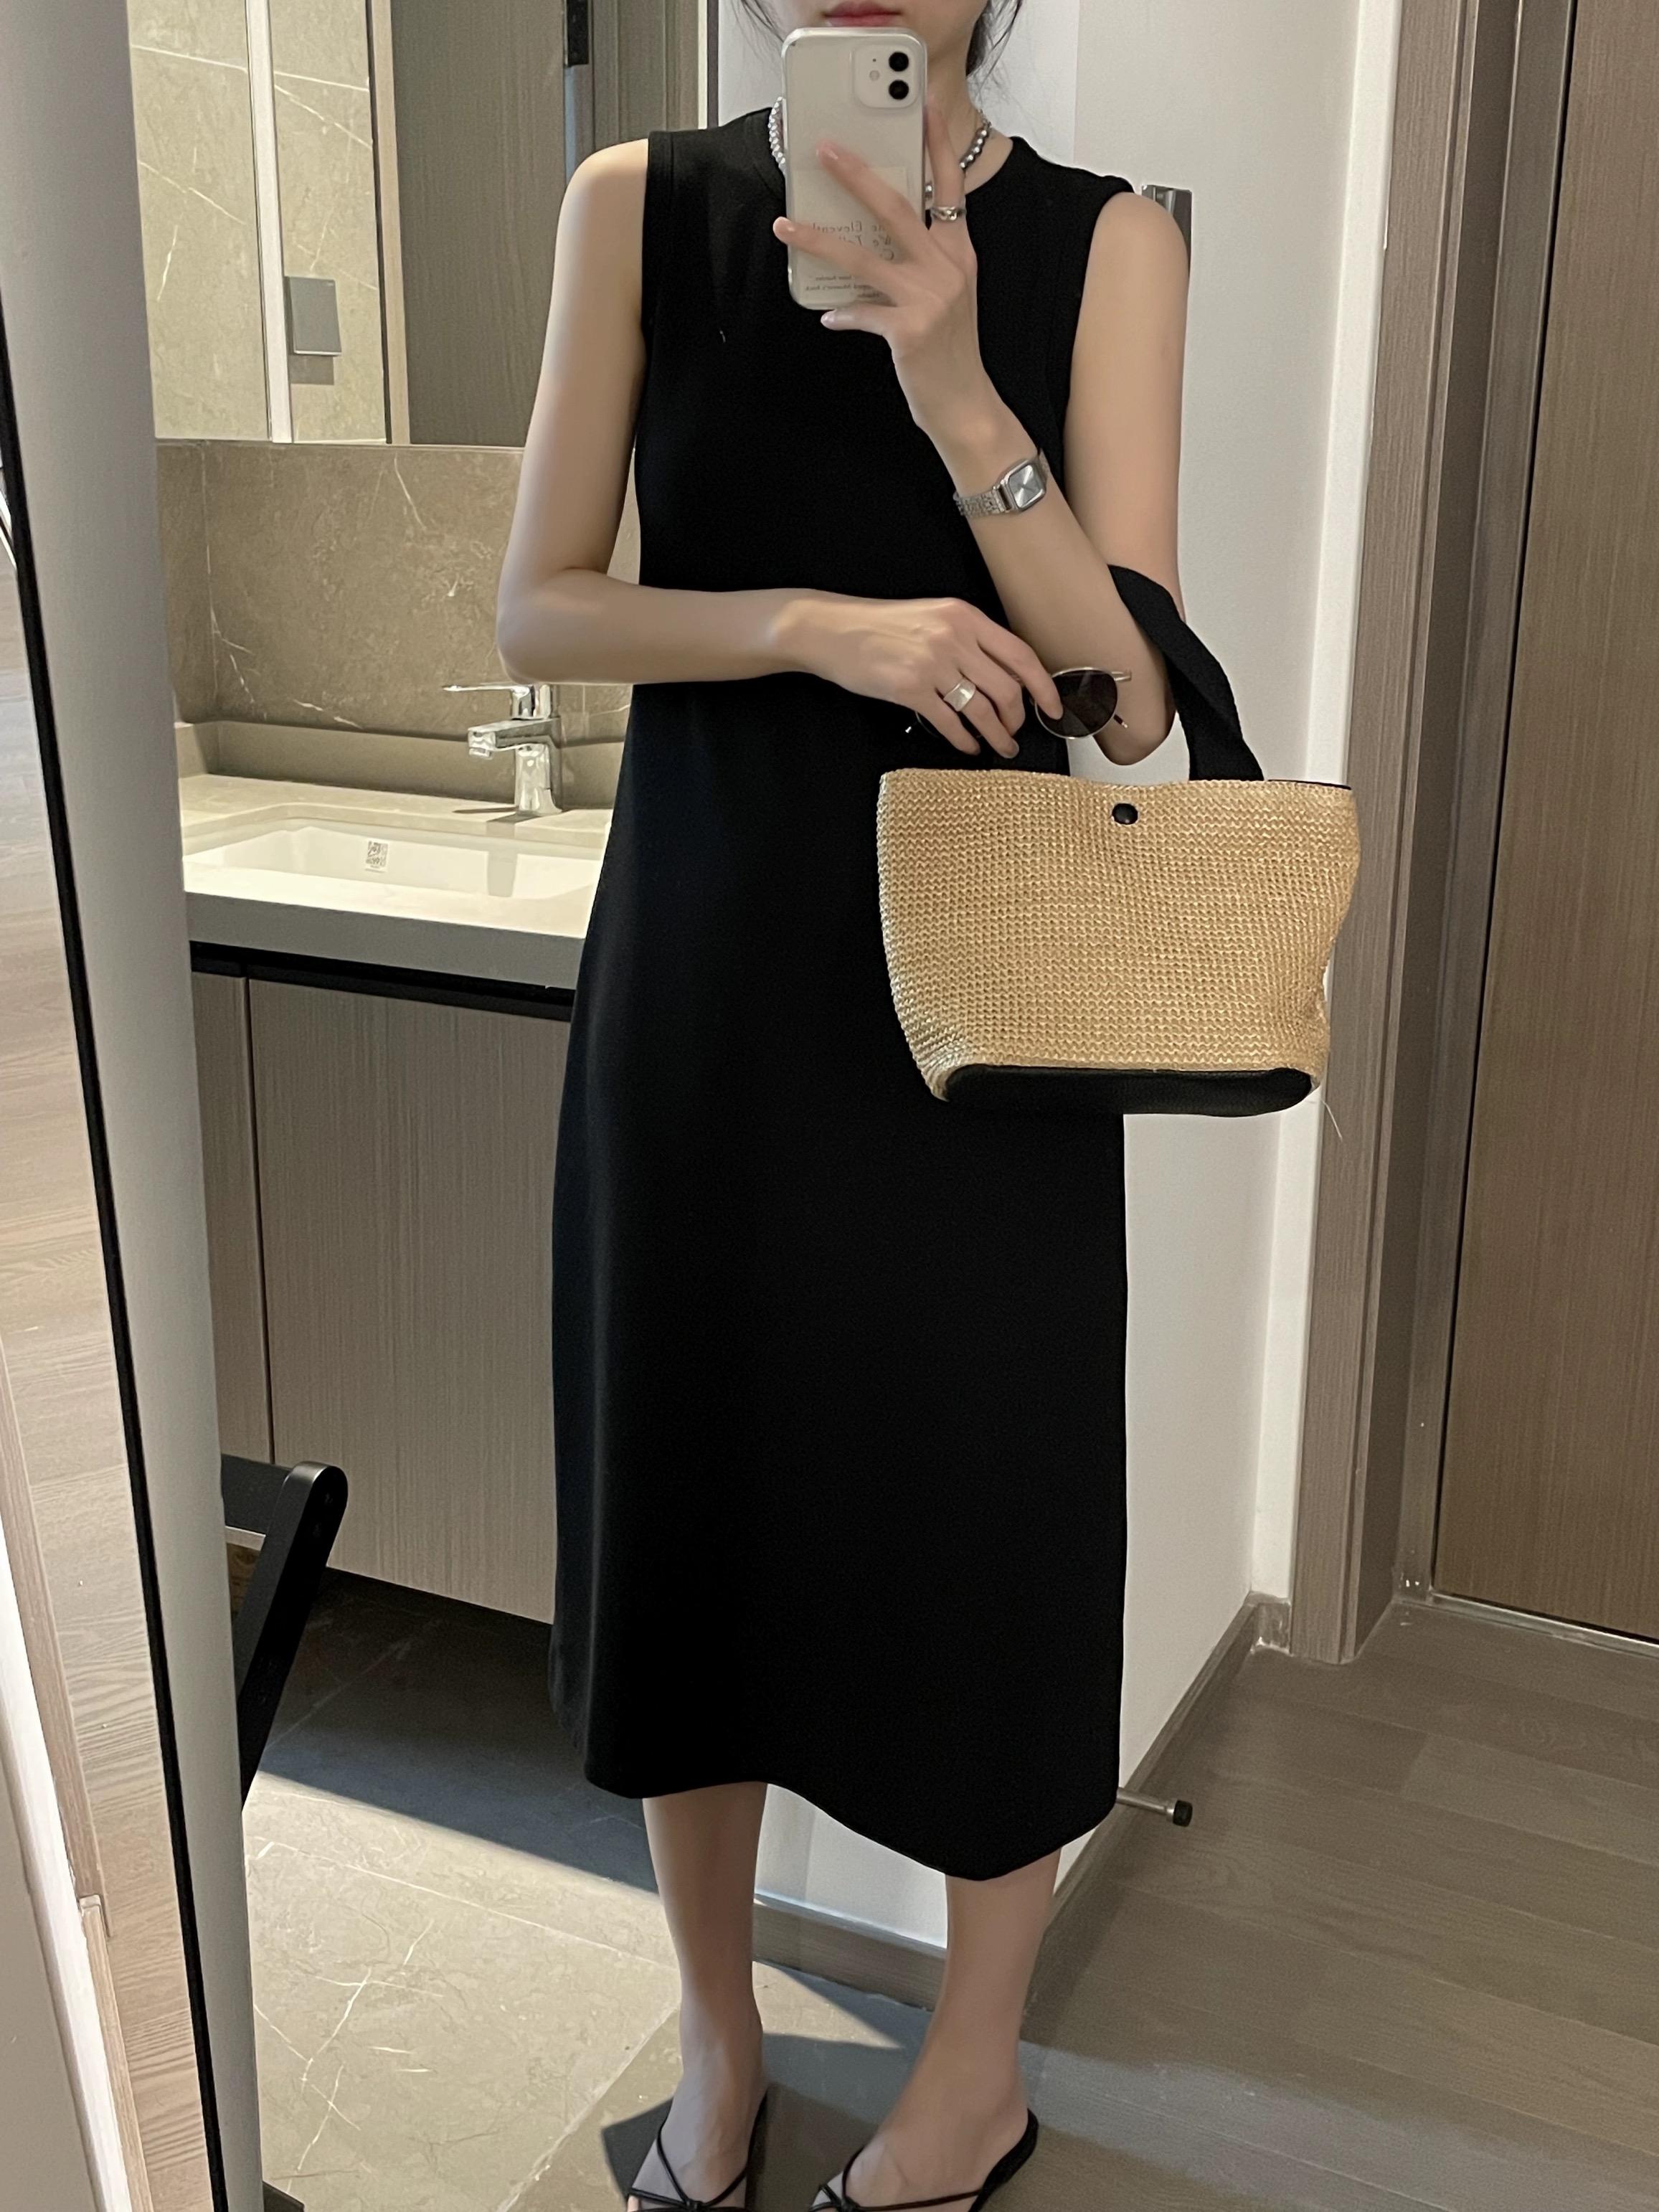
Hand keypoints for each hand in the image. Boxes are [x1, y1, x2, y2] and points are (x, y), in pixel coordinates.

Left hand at [771, 103, 1002, 453]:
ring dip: (820, 240)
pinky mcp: (909, 330)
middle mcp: (948, 267)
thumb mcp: (947, 297)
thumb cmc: (951, 352)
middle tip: (825, 150)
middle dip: (857, 175)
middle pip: (897, 207)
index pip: (950, 186)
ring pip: (864, 257)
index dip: (937, 144)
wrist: (967, 406)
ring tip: (787, 227)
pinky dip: (842, 313)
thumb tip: (871, 244)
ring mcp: (929, 298)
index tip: (921, 107)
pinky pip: (861, 312)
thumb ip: (921, 263)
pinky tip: (830, 315)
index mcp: (959, 252)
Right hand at [775, 591, 1063, 756]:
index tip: (1052, 705)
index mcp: (965, 617)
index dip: (1043, 685)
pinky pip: (950, 723)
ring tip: (1000, 747)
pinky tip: (967, 746)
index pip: (1020, 654)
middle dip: (1017, 719)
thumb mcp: (933, 618)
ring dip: (996, 736)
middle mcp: (953, 638)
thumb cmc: (881, 626)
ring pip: (982, 710)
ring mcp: (932, 664)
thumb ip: (968, 639)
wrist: (833, 630)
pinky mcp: (911, 689)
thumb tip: (1002, 673)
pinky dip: (964, 741)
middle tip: (1016, 732)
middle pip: (1007, 688)